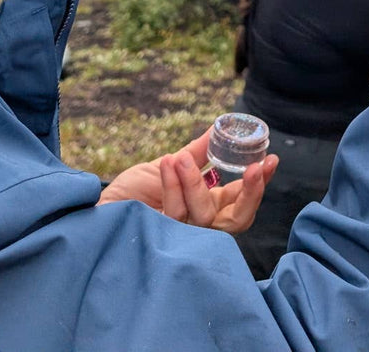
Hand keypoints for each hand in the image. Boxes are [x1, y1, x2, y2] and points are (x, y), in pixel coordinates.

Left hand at [98, 127, 278, 233]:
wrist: (99, 208)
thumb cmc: (134, 192)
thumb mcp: (171, 164)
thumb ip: (197, 152)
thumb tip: (218, 127)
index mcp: (209, 207)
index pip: (243, 200)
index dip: (258, 183)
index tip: (270, 158)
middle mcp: (202, 227)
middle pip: (238, 220)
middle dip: (250, 193)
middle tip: (254, 166)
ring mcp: (184, 236)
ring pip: (206, 215)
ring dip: (196, 181)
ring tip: (179, 158)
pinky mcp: (164, 240)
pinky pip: (177, 213)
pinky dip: (174, 185)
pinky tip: (167, 165)